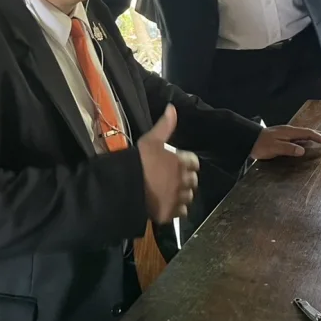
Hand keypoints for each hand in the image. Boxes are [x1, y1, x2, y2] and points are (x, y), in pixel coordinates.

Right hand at [138, 104, 199, 223]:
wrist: (126, 187)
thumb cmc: (139, 161)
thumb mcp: (150, 140)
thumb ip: (165, 125)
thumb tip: (172, 108)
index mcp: (181, 162)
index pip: (194, 162)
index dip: (186, 162)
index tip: (177, 163)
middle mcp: (184, 181)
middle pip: (193, 180)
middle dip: (185, 179)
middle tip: (172, 178)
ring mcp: (178, 198)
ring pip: (188, 197)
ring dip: (182, 194)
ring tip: (170, 192)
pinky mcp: (171, 213)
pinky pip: (181, 212)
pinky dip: (177, 209)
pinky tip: (168, 205)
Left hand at [251, 125, 320, 159]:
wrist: (247, 140)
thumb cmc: (260, 145)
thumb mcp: (274, 147)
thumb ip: (288, 148)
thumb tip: (303, 151)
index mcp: (289, 132)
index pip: (309, 134)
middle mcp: (289, 131)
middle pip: (308, 132)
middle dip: (320, 135)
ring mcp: (285, 134)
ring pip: (303, 134)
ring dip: (314, 136)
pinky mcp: (281, 137)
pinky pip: (298, 137)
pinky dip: (306, 139)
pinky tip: (306, 143)